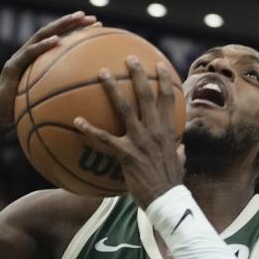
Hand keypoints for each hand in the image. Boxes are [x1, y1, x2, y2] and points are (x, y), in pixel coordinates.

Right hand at [0, 11, 98, 132]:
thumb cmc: (22, 114)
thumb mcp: (47, 102)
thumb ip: (61, 94)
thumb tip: (88, 99)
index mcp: (37, 61)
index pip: (60, 40)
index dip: (77, 31)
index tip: (98, 27)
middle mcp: (28, 55)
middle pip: (52, 32)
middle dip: (72, 22)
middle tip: (92, 17)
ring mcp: (18, 59)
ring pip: (41, 36)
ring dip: (61, 26)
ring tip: (78, 19)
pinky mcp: (11, 68)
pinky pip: (29, 55)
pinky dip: (43, 46)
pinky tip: (57, 41)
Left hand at [73, 57, 183, 207]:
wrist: (166, 200)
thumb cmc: (171, 184)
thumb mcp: (179, 163)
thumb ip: (179, 152)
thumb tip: (182, 149)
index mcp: (168, 131)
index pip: (169, 100)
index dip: (165, 80)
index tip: (159, 64)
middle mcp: (155, 131)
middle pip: (147, 96)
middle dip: (139, 74)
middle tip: (129, 57)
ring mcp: (140, 141)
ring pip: (124, 108)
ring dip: (112, 89)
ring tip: (102, 73)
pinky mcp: (126, 154)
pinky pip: (104, 139)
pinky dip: (89, 129)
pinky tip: (76, 121)